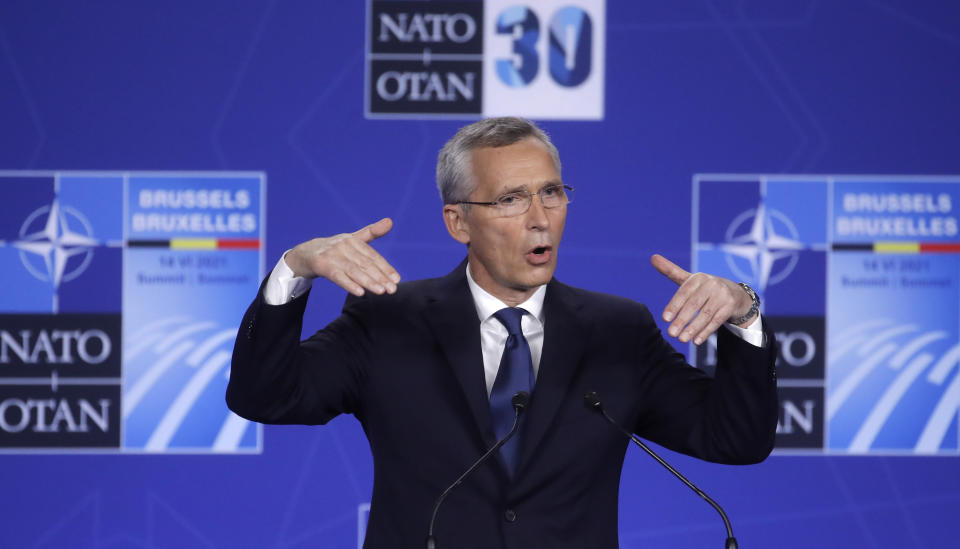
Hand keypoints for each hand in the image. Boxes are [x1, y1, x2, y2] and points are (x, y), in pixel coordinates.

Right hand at [285, 218, 400, 296]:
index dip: (385, 268)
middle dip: (380, 277)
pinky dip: (349, 284)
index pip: (373, 256)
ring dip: (368, 282)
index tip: (396, 279)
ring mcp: (332, 254)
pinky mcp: (321, 264)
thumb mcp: (352, 239)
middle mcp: (343, 245)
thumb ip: (371, 232)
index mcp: (353, 240)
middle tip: (393, 289)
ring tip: (381, 291)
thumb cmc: (333, 248)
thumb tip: (391, 221)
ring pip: (353, 270)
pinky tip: (360, 292)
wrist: (304, 253)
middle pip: (365, 264)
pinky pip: (337, 276)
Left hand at [651, 254, 754, 344]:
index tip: (665, 318)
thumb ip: (671, 271)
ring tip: (681, 339)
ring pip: (706, 314)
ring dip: (693, 328)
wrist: (736, 294)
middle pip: (694, 305)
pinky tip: (696, 341)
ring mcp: (722, 295)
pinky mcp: (730, 306)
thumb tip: (652, 257)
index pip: (684, 292)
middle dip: (682, 320)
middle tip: (671, 333)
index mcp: (698, 278)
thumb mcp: (690, 279)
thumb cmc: (705, 288)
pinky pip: (717, 321)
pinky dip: (706, 332)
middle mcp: (711, 284)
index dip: (674, 305)